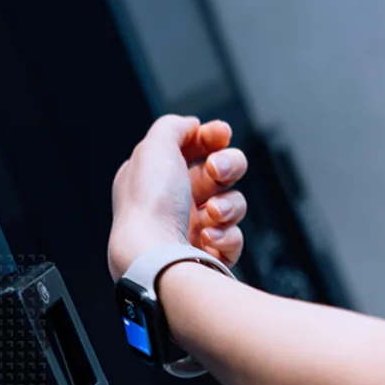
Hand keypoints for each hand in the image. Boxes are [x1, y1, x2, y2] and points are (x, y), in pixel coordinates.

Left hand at [109, 114, 247, 280]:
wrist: (154, 258)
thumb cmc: (150, 208)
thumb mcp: (153, 147)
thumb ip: (174, 125)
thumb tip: (192, 125)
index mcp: (156, 176)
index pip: (193, 147)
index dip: (212, 137)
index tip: (221, 135)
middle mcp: (173, 202)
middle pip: (221, 171)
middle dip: (228, 166)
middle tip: (216, 172)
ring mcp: (191, 229)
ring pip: (233, 204)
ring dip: (228, 204)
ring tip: (212, 213)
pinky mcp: (207, 255)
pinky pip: (234, 239)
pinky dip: (226, 236)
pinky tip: (209, 237)